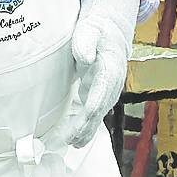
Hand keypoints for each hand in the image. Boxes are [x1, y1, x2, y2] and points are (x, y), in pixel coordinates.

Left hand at [60, 0, 137, 147]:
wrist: (109, 33)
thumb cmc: (96, 31)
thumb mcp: (90, 30)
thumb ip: (85, 42)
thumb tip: (86, 58)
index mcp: (110, 71)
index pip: (101, 95)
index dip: (90, 113)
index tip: (79, 125)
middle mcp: (111, 86)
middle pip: (98, 112)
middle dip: (84, 129)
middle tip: (66, 142)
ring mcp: (105, 92)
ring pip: (95, 117)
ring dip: (82, 132)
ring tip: (66, 145)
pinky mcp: (98, 95)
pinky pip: (90, 114)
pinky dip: (81, 127)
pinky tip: (70, 139)